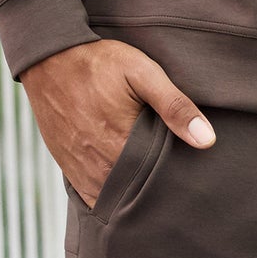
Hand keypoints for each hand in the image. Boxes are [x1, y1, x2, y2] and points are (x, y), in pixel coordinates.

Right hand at [19, 38, 216, 208]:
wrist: (49, 58)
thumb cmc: (100, 62)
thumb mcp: (143, 73)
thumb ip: (175, 106)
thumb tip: (207, 140)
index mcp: (122, 144)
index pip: (159, 182)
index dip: (175, 181)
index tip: (189, 177)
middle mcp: (99, 164)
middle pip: (137, 194)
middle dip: (155, 192)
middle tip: (174, 184)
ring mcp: (81, 169)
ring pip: (113, 199)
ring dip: (132, 196)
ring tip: (152, 187)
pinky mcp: (68, 167)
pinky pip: (91, 196)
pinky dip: (109, 196)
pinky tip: (124, 188)